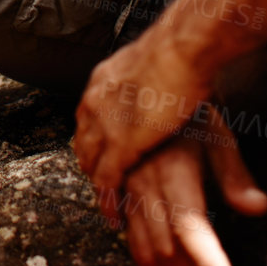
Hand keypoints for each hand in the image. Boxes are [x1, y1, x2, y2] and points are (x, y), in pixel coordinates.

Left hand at [74, 29, 214, 217]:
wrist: (181, 49)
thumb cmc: (180, 51)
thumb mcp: (154, 64)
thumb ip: (150, 77)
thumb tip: (162, 77)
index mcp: (103, 81)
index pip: (88, 117)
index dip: (96, 139)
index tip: (103, 152)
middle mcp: (95, 102)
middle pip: (84, 141)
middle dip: (93, 163)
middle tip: (105, 183)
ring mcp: (104, 124)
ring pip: (91, 162)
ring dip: (98, 185)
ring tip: (110, 203)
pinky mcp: (121, 144)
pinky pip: (107, 181)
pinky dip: (109, 202)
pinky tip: (115, 216)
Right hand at [120, 119, 266, 265]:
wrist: (147, 86)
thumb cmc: (185, 112)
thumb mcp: (217, 136)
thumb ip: (235, 176)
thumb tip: (258, 207)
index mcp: (172, 171)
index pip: (190, 229)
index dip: (207, 262)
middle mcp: (144, 183)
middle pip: (166, 248)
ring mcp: (127, 189)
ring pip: (143, 246)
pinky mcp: (117, 191)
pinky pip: (128, 234)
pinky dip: (146, 256)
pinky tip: (164, 265)